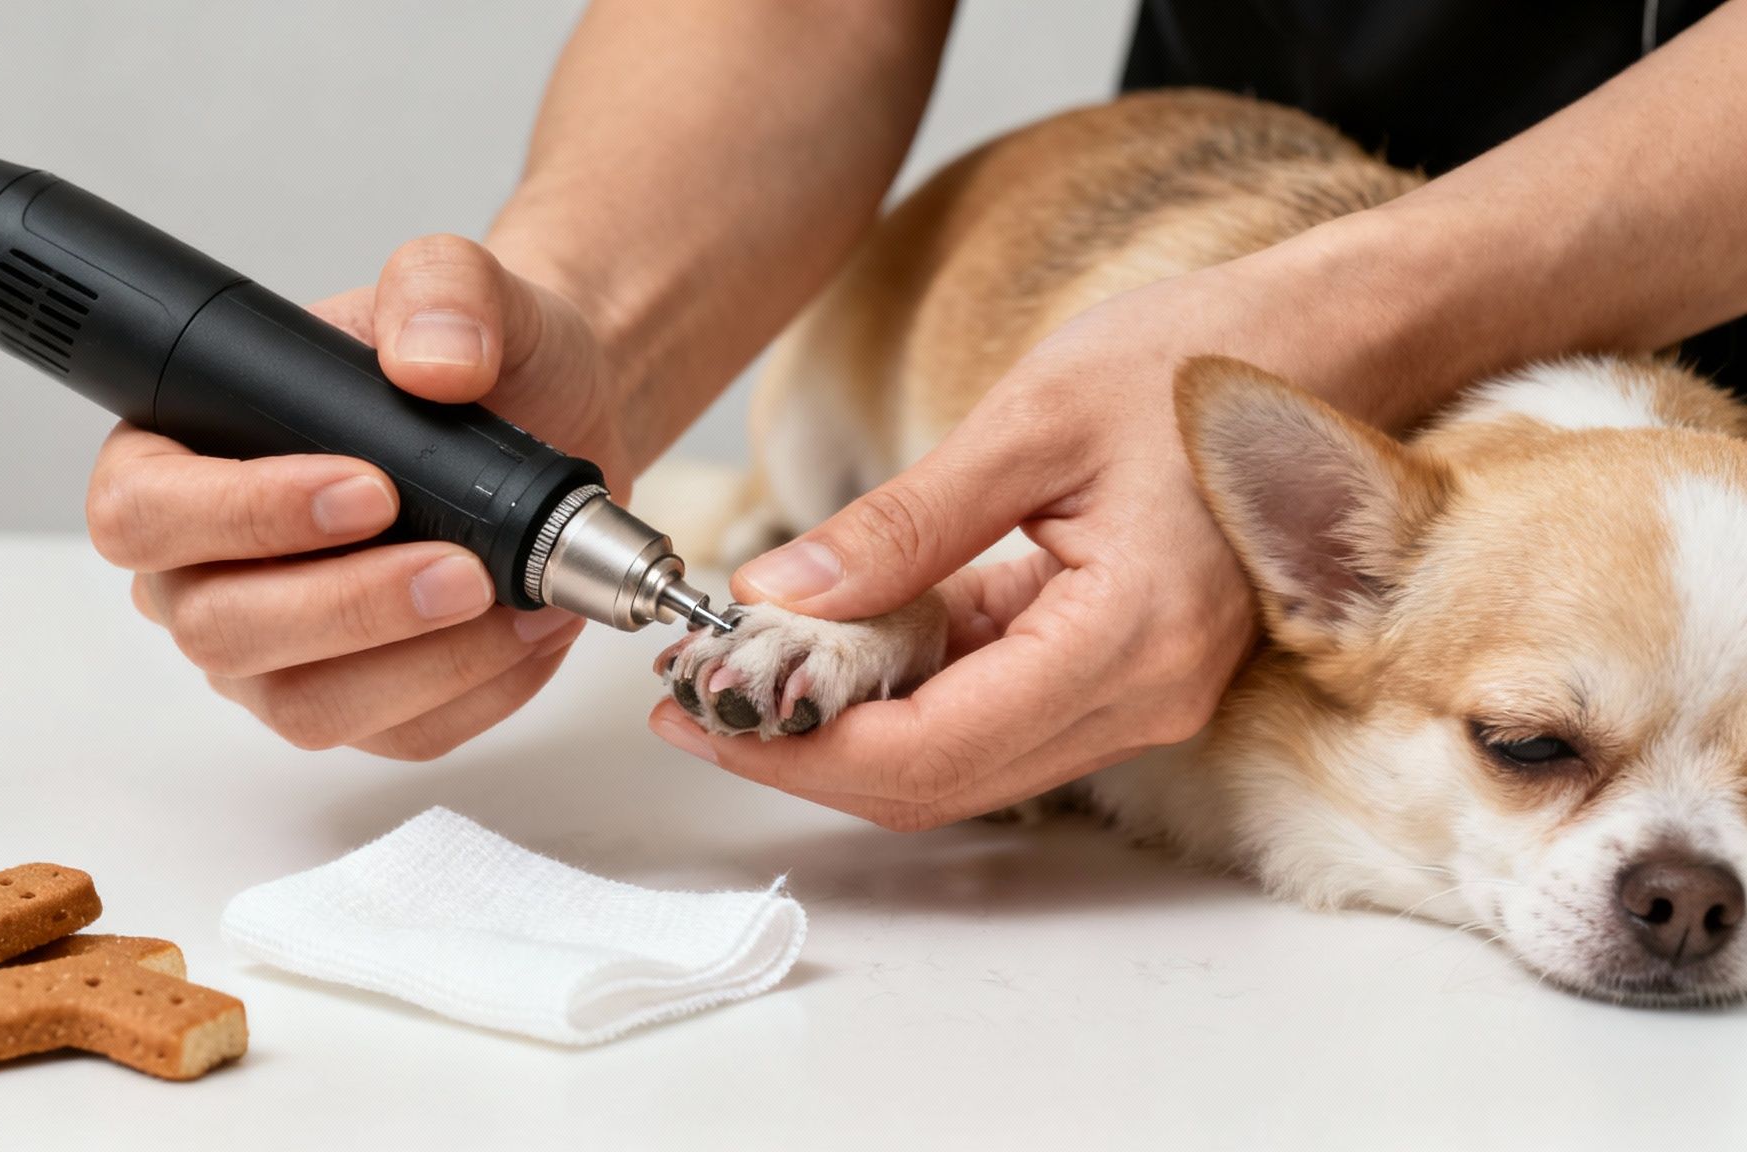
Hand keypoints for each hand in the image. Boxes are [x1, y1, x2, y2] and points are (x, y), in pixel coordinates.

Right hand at [86, 234, 629, 758]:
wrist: (558, 415)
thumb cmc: (476, 359)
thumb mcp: (468, 288)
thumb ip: (443, 289)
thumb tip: (433, 359)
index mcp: (178, 456)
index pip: (142, 512)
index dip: (240, 515)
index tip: (367, 489)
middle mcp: (201, 572)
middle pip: (218, 629)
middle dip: (349, 607)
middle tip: (460, 566)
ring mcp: (274, 654)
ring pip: (304, 706)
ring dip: (416, 666)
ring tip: (509, 600)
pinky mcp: (361, 707)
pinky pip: (400, 736)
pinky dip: (476, 692)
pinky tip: (529, 630)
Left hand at [646, 261, 1323, 828]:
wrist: (1317, 346)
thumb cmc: (1193, 363)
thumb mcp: (1027, 424)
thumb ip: (897, 528)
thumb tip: (775, 599)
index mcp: (1127, 639)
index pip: (930, 750)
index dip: (797, 748)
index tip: (694, 711)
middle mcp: (1143, 696)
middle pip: (937, 780)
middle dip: (804, 751)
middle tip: (692, 703)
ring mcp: (1139, 694)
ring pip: (959, 761)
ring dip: (848, 729)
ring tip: (743, 672)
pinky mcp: (1120, 671)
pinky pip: (994, 712)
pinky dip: (904, 693)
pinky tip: (832, 645)